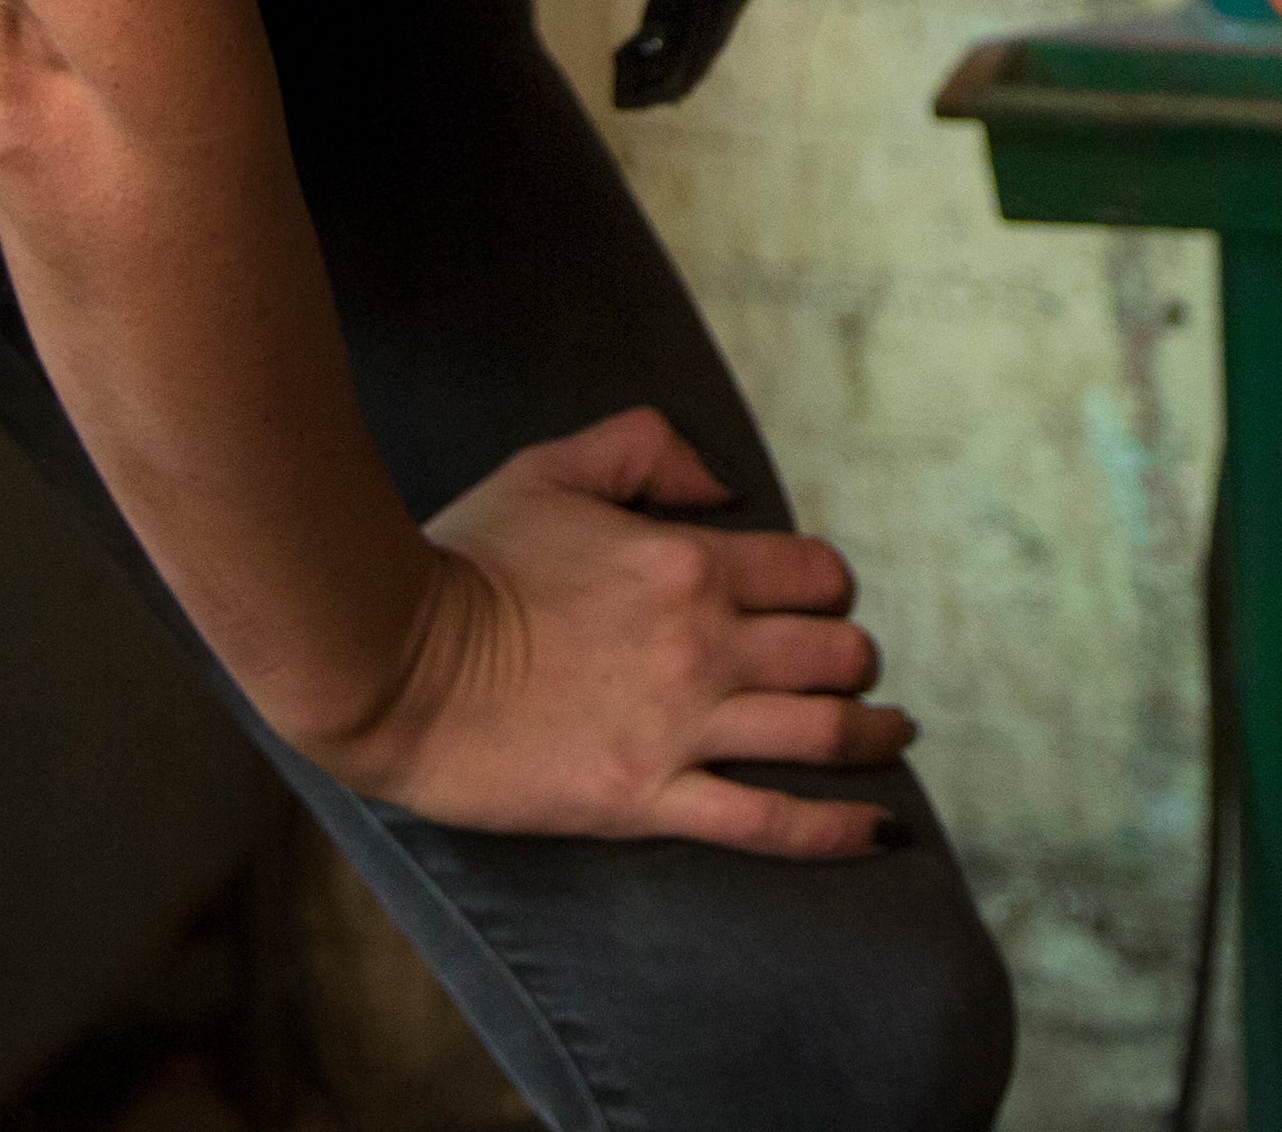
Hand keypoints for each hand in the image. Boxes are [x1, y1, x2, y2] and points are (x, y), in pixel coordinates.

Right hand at [303, 407, 915, 855]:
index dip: (829, 589)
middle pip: (837, 654)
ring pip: (825, 734)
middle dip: (853, 660)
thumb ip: (647, 450)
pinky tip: (882, 832)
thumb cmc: (464, 561)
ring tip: (890, 736)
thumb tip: (721, 482)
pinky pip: (769, 823)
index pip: (815, 576)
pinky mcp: (647, 800)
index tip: (816, 605)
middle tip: (844, 673)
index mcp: (690, 563)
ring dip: (873, 734)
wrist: (390, 665)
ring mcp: (681, 729)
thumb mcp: (553, 469)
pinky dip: (840, 830)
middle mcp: (705, 646)